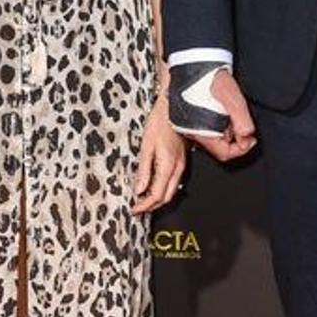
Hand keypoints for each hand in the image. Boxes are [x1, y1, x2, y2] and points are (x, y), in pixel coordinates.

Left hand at [133, 95, 186, 213]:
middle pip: (167, 197)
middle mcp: (178, 167)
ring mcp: (181, 164)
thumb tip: (139, 188)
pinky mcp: (181, 160)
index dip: (145, 205)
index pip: (157, 195)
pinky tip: (154, 186)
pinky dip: (163, 188)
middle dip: (152, 206)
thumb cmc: (160, 121)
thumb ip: (144, 170)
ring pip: (171, 190)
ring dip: (158, 198)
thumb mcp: (146, 146)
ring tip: (143, 200)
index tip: (135, 209)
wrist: (175, 108)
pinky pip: (173, 181)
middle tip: (138, 208)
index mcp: (168, 165)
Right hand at [187, 69, 257, 163]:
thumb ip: (240, 117)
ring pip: (214, 139)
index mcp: (200, 131)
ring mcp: (189, 125)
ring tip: (232, 113)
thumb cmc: (210, 77)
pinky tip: (223, 111)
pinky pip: (207, 129)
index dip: (242, 148)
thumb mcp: (231, 97)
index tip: (251, 138)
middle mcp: (192, 131)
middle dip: (235, 139)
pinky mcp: (189, 117)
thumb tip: (247, 135)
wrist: (195, 62)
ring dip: (227, 131)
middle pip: (220, 148)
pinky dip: (218, 124)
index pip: (224, 154)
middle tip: (242, 123)